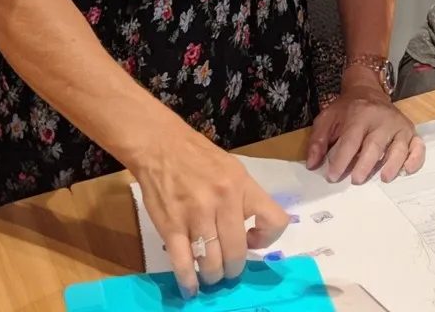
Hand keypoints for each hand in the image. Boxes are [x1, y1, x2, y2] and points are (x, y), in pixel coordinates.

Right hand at [130, 124, 288, 299]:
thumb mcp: (234, 169)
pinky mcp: (170, 226)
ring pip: (211, 262)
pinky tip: (190, 287)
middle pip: (237, 251)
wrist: (160, 147)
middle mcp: (223, 200)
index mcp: (242, 185)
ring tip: (211, 275)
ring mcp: (196, 215)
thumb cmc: (200, 158)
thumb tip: (253, 230)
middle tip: (229, 269)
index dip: (267, 239)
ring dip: (213, 275)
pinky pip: (183, 263)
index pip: (273, 220)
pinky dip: (188, 281)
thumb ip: (245, 197)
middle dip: (234, 268)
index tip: (253, 241)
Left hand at [306, 70, 423, 184]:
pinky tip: (407, 170)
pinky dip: (415, 158)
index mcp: (359, 115)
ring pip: (397, 147)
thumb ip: (318, 141)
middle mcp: (381, 119)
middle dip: (365, 164)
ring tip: (384, 178)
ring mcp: (397, 125)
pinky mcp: (409, 131)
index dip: (341, 160)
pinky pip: (417, 146)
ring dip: (392, 164)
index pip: (350, 140)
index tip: (333, 176)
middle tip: (356, 180)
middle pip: (374, 144)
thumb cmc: (347, 110)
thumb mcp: (327, 118)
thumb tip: (313, 164)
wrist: (368, 91)